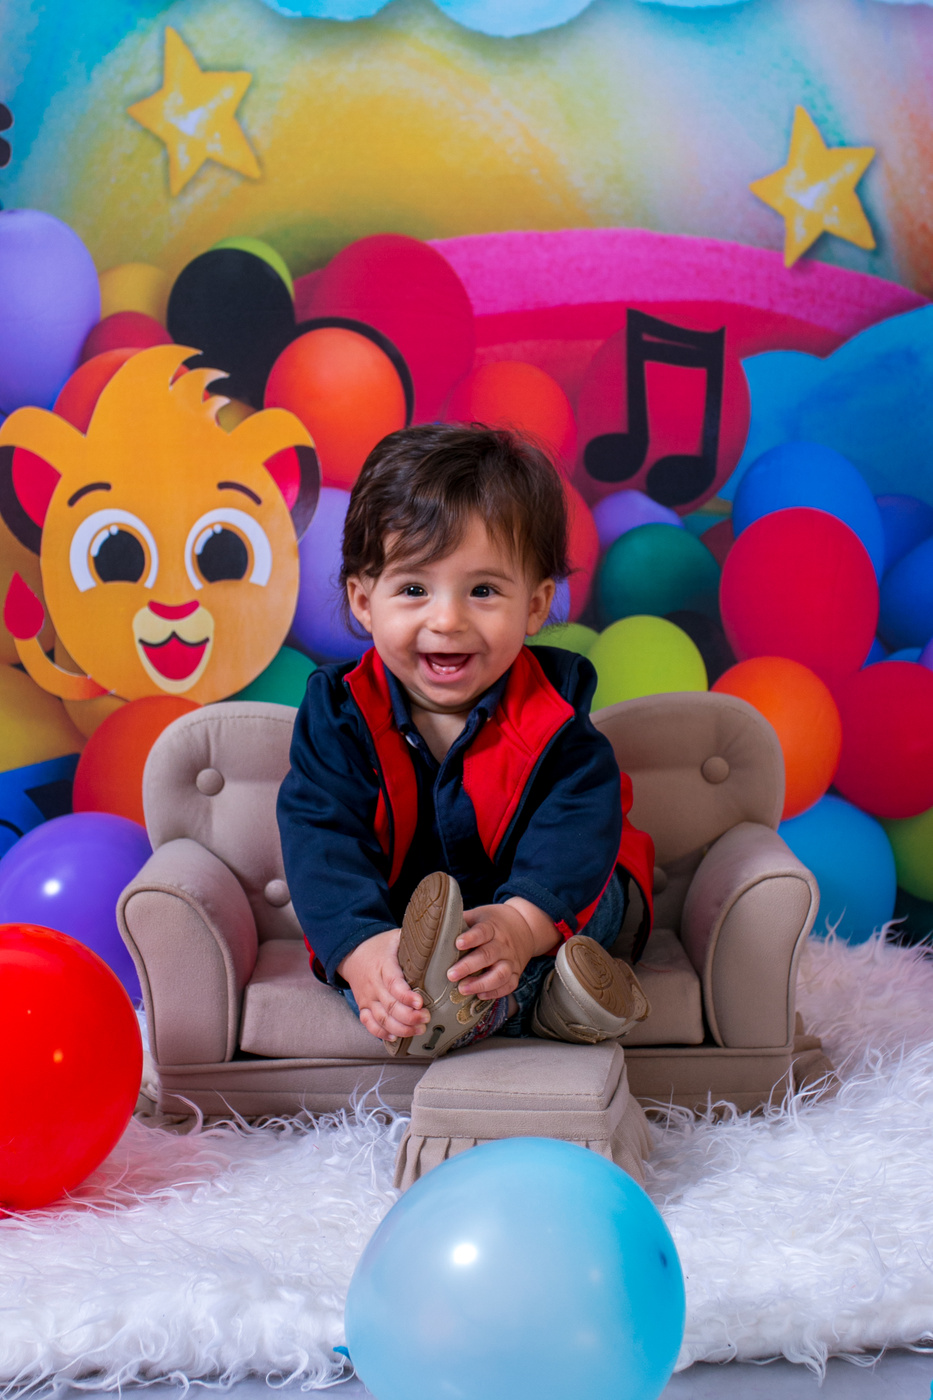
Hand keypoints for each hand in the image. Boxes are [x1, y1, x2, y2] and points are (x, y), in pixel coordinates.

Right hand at [337, 929, 429, 1043]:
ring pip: (381, 1018)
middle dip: (409, 1016)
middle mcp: (374, 984)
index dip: (406, 996)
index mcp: (383, 965)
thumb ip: (416, 940)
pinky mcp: (363, 1007)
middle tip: (426, 1018)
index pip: (394, 983)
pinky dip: (381, 1033)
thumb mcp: (397, 936)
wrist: (353, 952)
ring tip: (418, 1029)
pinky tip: (395, 1037)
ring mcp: (368, 997)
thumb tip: (441, 939)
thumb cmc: (382, 946)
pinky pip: (369, 1024)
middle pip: (390, 1005)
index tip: (420, 1002)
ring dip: (400, 1028)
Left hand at [446, 899, 558, 1000]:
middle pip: (488, 955)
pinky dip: (496, 992)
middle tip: (451, 975)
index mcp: (492, 927)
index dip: (471, 938)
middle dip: (469, 966)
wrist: (525, 925)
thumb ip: (461, 921)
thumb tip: (433, 924)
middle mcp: (503, 945)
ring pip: (500, 973)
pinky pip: (509, 985)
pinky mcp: (516, 973)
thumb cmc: (493, 922)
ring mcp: (511, 960)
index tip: (458, 944)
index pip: (483, 931)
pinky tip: (480, 995)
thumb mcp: (479, 915)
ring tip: (463, 989)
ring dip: (481, 983)